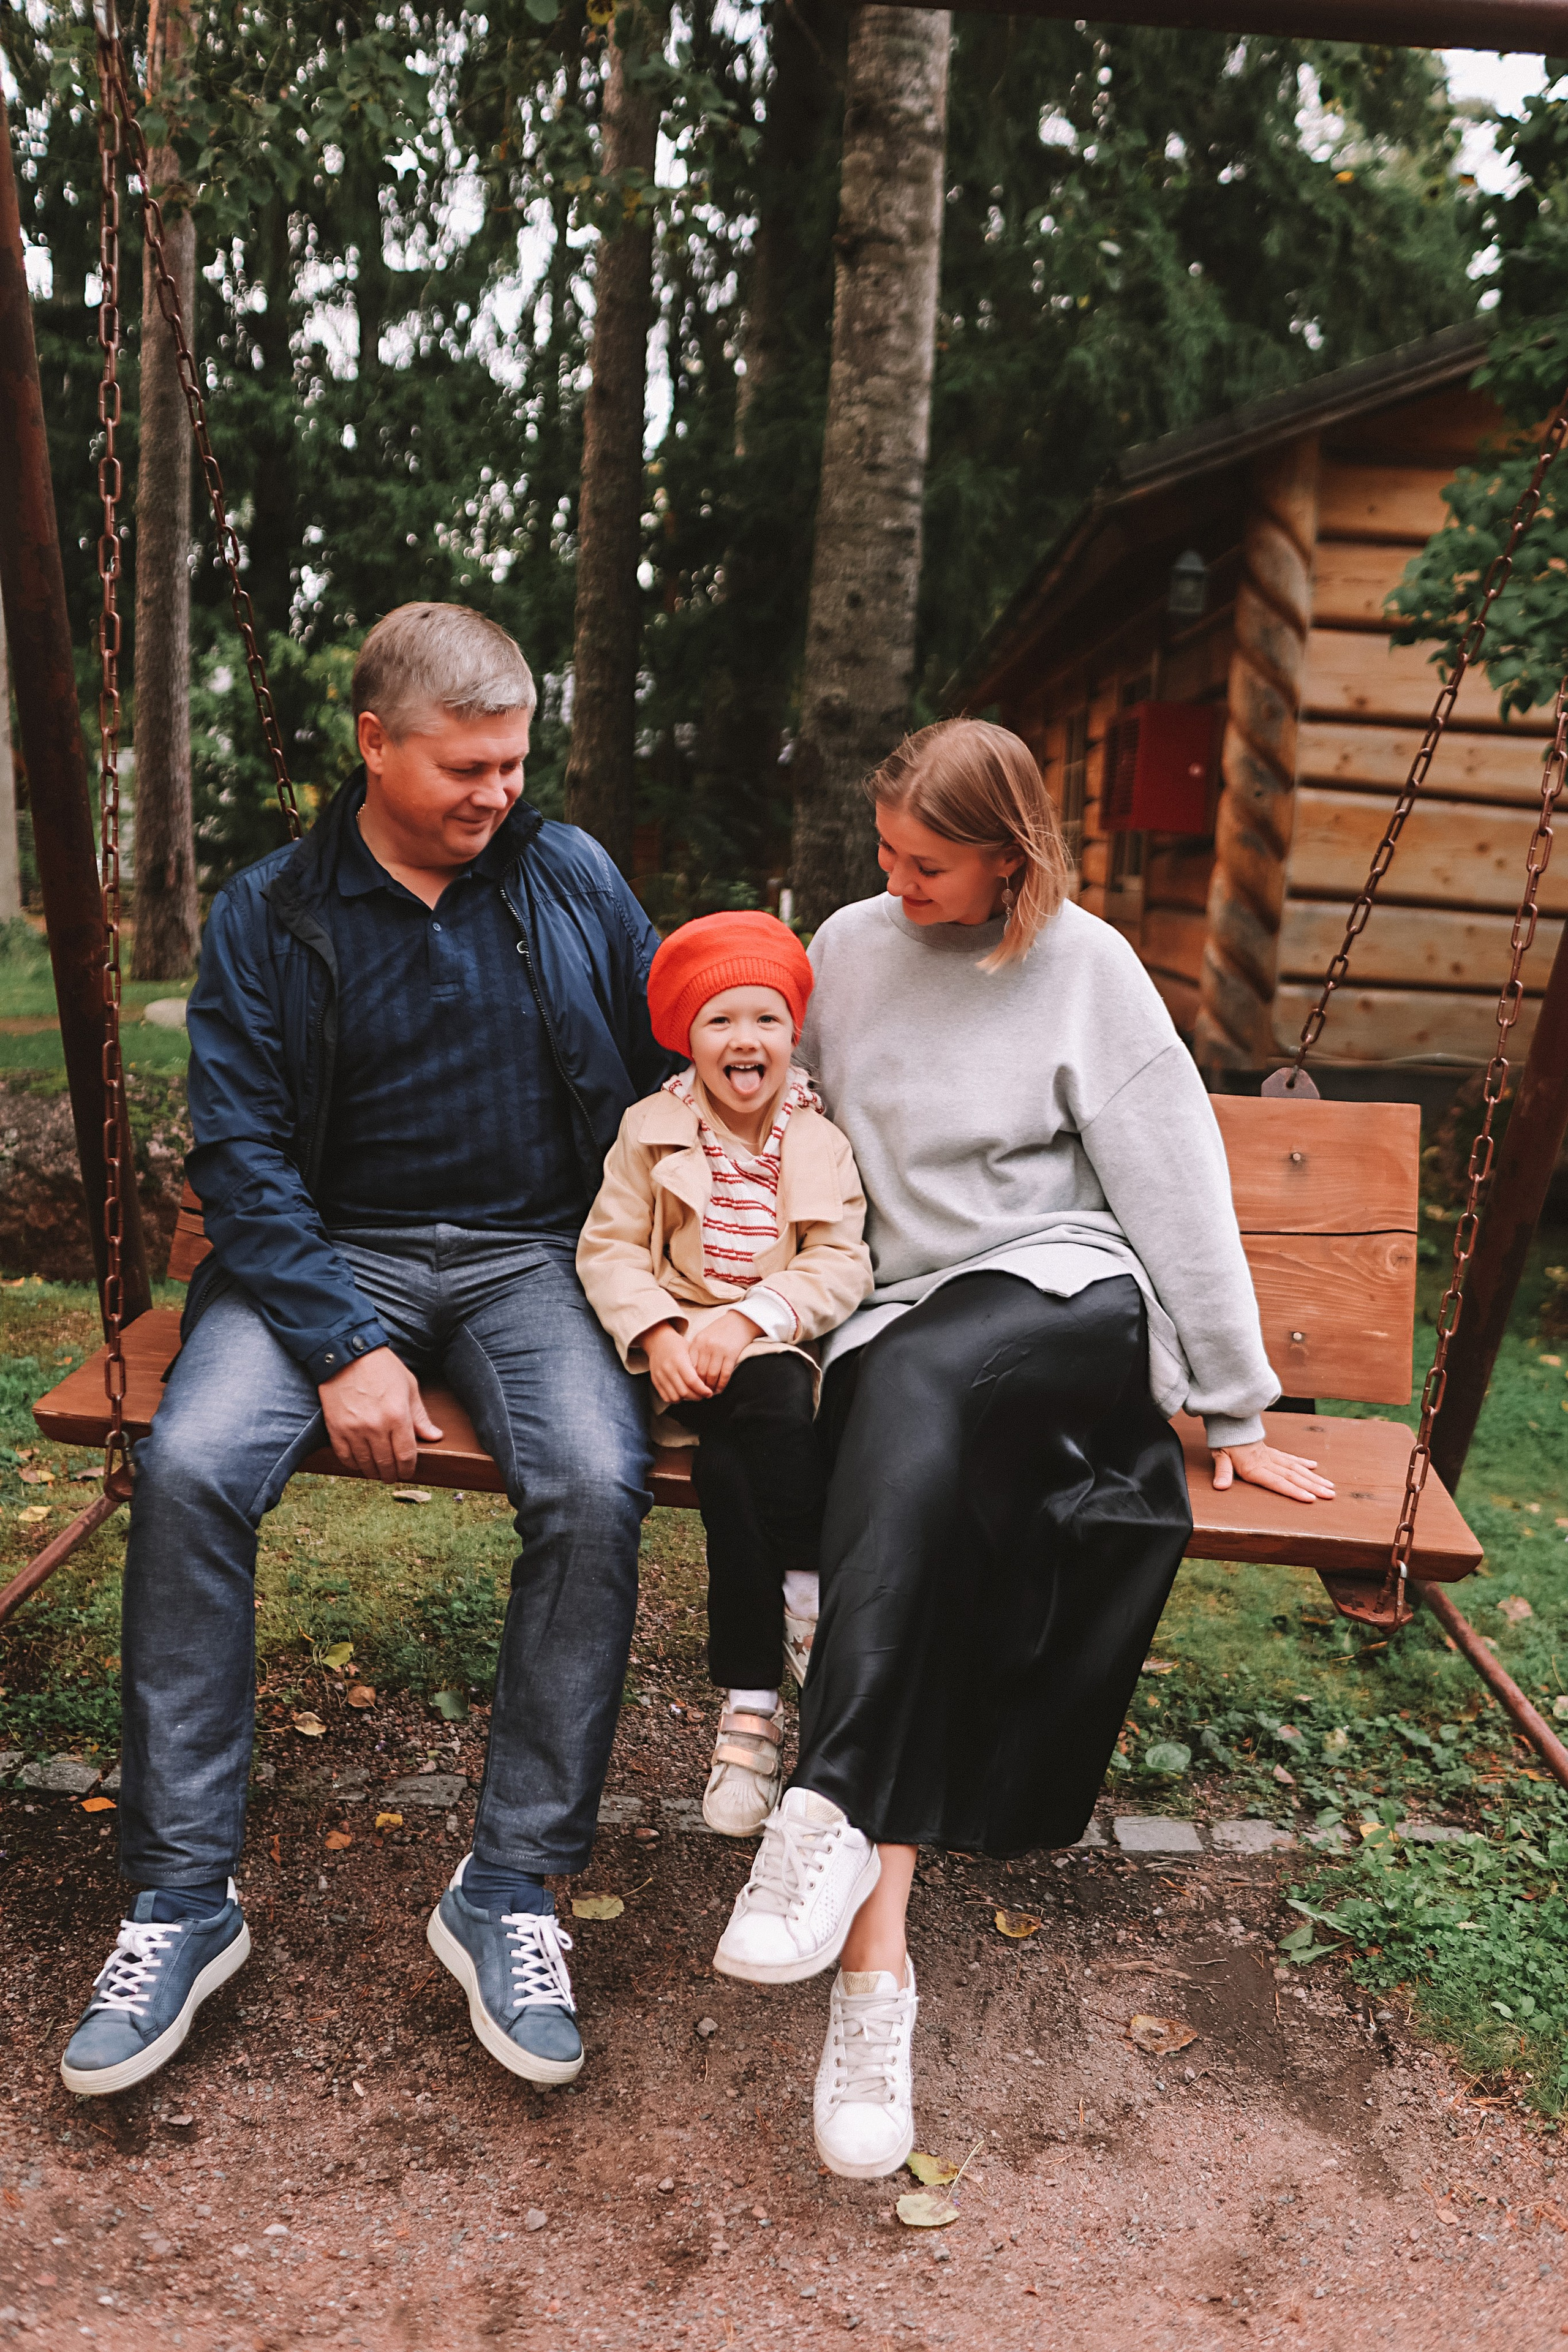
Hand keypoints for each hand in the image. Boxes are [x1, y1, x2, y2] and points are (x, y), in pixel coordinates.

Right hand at [318, 1346, 442, 1481]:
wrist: (346, 1353)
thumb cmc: (381, 1367)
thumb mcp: (409, 1387)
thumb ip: (421, 1416)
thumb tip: (435, 1436)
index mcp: (398, 1416)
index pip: (406, 1455)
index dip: (408, 1469)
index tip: (408, 1471)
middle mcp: (376, 1426)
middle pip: (386, 1463)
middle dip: (392, 1474)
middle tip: (393, 1476)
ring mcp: (354, 1429)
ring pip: (365, 1464)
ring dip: (373, 1472)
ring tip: (377, 1472)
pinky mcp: (336, 1428)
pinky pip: (345, 1457)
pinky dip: (353, 1464)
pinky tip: (359, 1463)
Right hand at [640, 1322, 711, 1405]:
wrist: (658, 1341)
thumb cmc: (677, 1345)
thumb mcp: (690, 1350)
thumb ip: (697, 1366)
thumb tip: (708, 1383)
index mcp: (679, 1360)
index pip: (692, 1381)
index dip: (702, 1390)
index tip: (709, 1393)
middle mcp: (668, 1369)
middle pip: (684, 1392)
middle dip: (697, 1397)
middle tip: (703, 1395)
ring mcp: (660, 1376)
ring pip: (675, 1397)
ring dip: (686, 1399)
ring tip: (693, 1394)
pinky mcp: (655, 1381)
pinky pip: (666, 1397)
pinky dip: (676, 1399)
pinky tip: (682, 1394)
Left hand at [688, 1310, 764, 1396]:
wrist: (741, 1321)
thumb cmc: (721, 1331)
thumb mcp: (704, 1337)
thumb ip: (697, 1352)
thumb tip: (691, 1374)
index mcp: (697, 1341)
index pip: (690, 1365)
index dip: (690, 1378)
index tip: (692, 1386)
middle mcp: (706, 1346)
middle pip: (700, 1372)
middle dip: (700, 1385)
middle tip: (701, 1393)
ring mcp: (719, 1350)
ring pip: (711, 1375)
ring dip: (711, 1387)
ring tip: (711, 1392)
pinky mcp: (731, 1354)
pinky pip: (725, 1374)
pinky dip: (722, 1384)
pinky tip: (720, 1388)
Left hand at [1211, 1438, 1335, 1504]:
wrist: (1228, 1422)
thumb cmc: (1224, 1441)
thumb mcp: (1220, 1456)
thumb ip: (1222, 1472)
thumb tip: (1220, 1486)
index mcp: (1255, 1467)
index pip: (1278, 1482)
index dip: (1294, 1491)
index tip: (1311, 1498)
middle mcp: (1267, 1462)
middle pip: (1293, 1476)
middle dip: (1313, 1487)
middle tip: (1330, 1495)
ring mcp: (1272, 1456)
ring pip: (1296, 1468)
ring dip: (1314, 1478)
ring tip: (1329, 1486)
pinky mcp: (1272, 1451)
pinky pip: (1290, 1458)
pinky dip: (1303, 1462)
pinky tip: (1314, 1467)